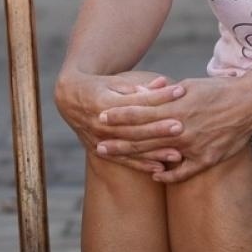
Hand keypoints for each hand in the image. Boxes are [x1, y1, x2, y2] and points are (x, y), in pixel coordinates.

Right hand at [54, 68, 185, 172]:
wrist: (71, 99)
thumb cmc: (100, 86)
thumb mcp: (115, 82)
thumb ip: (139, 87)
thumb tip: (163, 84)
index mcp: (104, 102)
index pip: (136, 102)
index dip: (158, 98)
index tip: (179, 92)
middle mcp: (100, 123)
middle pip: (134, 128)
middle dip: (158, 128)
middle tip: (180, 127)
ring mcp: (99, 139)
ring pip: (131, 147)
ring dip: (154, 152)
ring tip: (177, 154)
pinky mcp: (99, 150)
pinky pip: (123, 160)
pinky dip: (141, 165)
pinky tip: (159, 169)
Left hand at [96, 73, 251, 183]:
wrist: (251, 103)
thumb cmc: (218, 91)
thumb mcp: (188, 87)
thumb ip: (163, 96)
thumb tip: (139, 94)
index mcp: (175, 107)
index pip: (140, 113)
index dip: (119, 116)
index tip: (100, 118)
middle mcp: (181, 128)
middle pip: (143, 137)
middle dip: (118, 141)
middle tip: (98, 146)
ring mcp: (193, 146)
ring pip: (157, 155)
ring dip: (135, 158)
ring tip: (118, 161)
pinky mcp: (207, 159)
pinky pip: (182, 172)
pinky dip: (167, 175)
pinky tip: (154, 176)